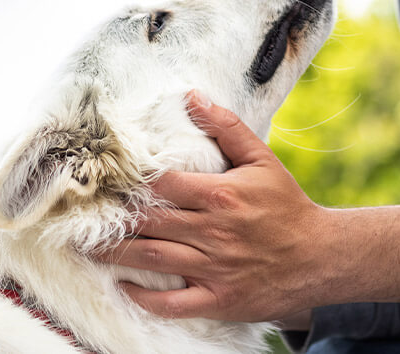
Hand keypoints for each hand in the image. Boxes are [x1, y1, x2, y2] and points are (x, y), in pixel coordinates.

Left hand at [98, 90, 332, 321]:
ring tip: (83, 247)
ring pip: (152, 258)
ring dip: (113, 254)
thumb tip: (191, 97)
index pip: (161, 184)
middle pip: (148, 221)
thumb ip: (225, 127)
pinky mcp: (219, 298)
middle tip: (77, 216)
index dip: (129, 182)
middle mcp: (213, 231)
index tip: (101, 181)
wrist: (322, 256)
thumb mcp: (261, 159)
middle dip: (110, 218)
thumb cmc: (286, 205)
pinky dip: (144, 297)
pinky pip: (173, 302)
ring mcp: (214, 267)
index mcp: (220, 195)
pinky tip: (122, 286)